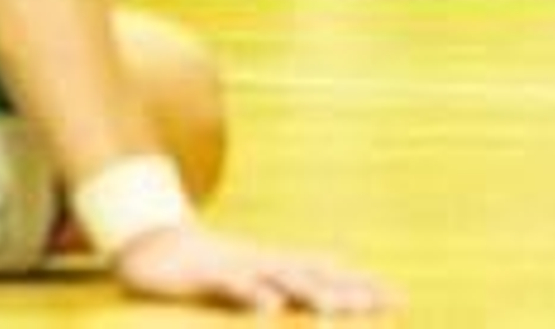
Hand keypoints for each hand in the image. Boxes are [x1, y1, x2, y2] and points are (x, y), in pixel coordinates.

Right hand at [114, 221, 391, 316]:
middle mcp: (266, 262)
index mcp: (278, 265)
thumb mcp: (252, 278)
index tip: (400, 299)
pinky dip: (253, 294)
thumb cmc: (208, 266)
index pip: (332, 272)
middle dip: (350, 290)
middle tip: (384, 304)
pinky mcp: (208, 275)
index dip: (364, 285)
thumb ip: (284, 284)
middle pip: (317, 275)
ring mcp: (240, 266)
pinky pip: (234, 285)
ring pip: (281, 278)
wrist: (154, 245)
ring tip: (339, 308)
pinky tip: (271, 308)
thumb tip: (324, 290)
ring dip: (311, 292)